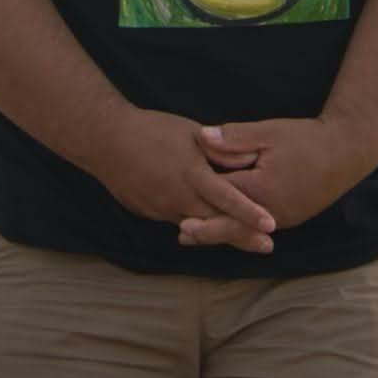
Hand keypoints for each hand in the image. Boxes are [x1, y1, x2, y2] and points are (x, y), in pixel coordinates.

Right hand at [91, 114, 279, 252]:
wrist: (105, 141)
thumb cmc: (151, 130)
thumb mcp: (190, 135)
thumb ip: (219, 153)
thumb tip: (248, 164)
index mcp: (191, 175)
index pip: (227, 199)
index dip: (250, 213)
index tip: (272, 225)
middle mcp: (178, 197)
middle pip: (216, 223)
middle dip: (242, 236)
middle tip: (268, 247)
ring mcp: (162, 209)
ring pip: (198, 227)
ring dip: (220, 234)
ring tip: (248, 243)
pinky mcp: (150, 213)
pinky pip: (178, 220)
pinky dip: (196, 225)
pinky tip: (209, 227)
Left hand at [186, 119, 372, 249]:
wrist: (347, 152)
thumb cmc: (307, 139)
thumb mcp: (269, 132)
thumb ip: (234, 138)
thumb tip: (201, 136)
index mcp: (260, 190)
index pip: (221, 197)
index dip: (198, 195)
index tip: (174, 195)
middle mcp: (270, 212)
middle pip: (230, 224)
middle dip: (205, 230)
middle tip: (180, 234)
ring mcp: (283, 219)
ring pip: (245, 230)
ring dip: (221, 233)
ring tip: (198, 236)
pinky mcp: (292, 217)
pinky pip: (260, 228)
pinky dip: (241, 230)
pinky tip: (230, 227)